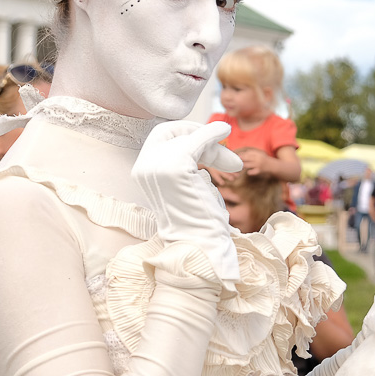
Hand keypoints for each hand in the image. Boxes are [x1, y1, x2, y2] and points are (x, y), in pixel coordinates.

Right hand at [134, 121, 243, 280]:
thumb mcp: (184, 185)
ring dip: (213, 146)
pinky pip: (197, 140)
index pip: (160, 138)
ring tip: (232, 164)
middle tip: (223, 150)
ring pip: (188, 138)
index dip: (184, 135)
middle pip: (172, 133)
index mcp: (142, 171)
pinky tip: (224, 131)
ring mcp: (158, 166)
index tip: (207, 146)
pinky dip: (212, 133)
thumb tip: (205, 136)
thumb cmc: (198, 220)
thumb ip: (183, 162)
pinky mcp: (176, 167)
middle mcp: (144, 166)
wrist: (200, 244)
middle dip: (198, 136)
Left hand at [237, 147, 269, 176]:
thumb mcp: (259, 154)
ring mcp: (258, 165)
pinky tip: (249, 172)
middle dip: (238, 160)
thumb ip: (251, 153)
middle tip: (234, 162)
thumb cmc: (264, 159)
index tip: (234, 156)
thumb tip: (240, 153)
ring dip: (241, 166)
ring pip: (246, 165)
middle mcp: (257, 158)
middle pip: (245, 158)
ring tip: (239, 167)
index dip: (240, 154)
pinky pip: (250, 172)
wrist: (273, 166)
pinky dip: (249, 172)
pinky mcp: (259, 171)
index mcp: (257, 153)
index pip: (246, 153)